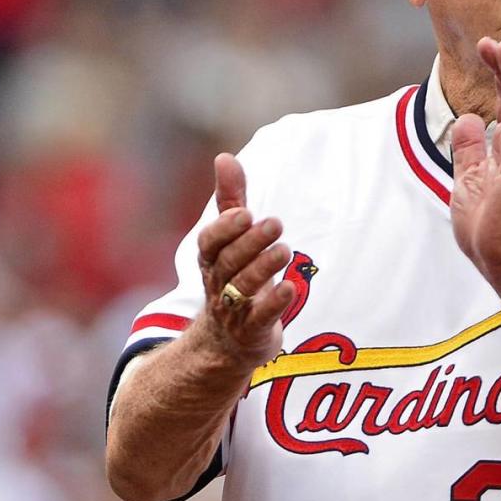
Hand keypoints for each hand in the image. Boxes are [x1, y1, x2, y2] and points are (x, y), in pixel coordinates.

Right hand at [196, 153, 293, 367]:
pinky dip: (275, 303)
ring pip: (243, 288)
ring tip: (285, 250)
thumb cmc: (231, 278)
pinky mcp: (252, 331)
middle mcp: (218, 283)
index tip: (244, 212)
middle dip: (251, 243)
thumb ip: (230, 200)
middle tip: (275, 224)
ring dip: (264, 268)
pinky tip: (291, 287)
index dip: (225, 229)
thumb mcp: (230, 239)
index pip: (210, 242)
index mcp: (212, 259)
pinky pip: (260, 317)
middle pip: (229, 262)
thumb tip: (224, 157)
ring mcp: (233, 310)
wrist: (227, 343)